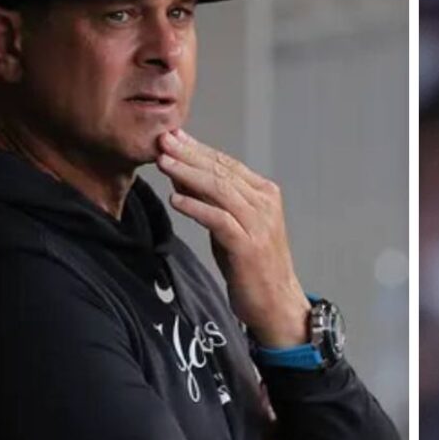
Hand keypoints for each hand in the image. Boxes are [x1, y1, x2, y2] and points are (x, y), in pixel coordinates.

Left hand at [156, 129, 309, 347]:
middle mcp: (264, 203)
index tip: (172, 137)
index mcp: (264, 193)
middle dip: (189, 154)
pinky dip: (196, 207)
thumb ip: (212, 201)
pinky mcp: (248, 244)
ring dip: (188, 174)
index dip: (197, 149)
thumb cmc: (251, 265)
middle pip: (221, 171)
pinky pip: (218, 219)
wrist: (276, 302)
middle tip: (163, 141)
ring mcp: (259, 223)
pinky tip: (175, 198)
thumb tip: (182, 174)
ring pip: (219, 189)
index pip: (226, 164)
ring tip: (164, 162)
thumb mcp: (231, 225)